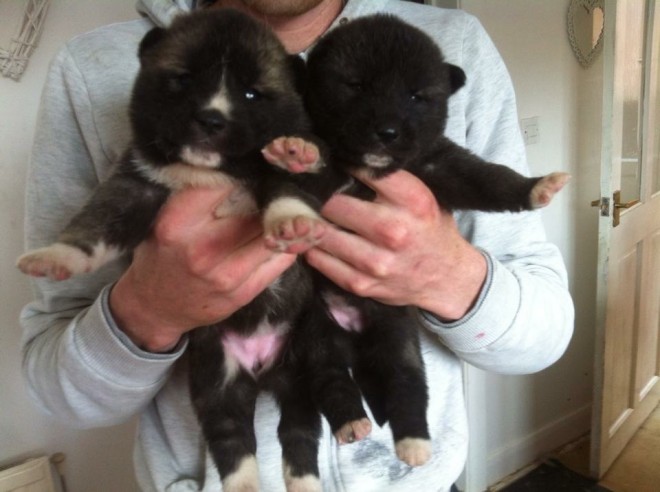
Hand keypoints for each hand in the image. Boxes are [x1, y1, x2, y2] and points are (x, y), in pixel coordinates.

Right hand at [110, 186, 295, 351]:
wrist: (153, 308)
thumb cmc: (159, 255)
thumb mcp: (163, 219)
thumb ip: (194, 197)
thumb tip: (235, 168)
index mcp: (176, 225)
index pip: (220, 185)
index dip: (240, 172)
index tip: (249, 167)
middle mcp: (201, 250)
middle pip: (252, 209)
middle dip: (265, 193)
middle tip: (274, 183)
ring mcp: (226, 275)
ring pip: (271, 234)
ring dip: (280, 218)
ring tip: (283, 206)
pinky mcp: (244, 293)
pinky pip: (280, 260)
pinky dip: (286, 243)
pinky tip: (285, 233)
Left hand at [305, 170, 486, 320]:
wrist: (447, 279)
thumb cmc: (430, 230)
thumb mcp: (424, 197)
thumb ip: (392, 181)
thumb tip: (349, 157)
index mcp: (413, 201)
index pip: (365, 170)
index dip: (343, 163)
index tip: (332, 162)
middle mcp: (394, 231)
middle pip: (334, 202)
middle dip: (320, 195)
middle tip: (311, 190)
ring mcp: (376, 262)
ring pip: (321, 232)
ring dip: (310, 221)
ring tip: (308, 212)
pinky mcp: (360, 283)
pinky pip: (319, 259)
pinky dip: (313, 246)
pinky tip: (316, 238)